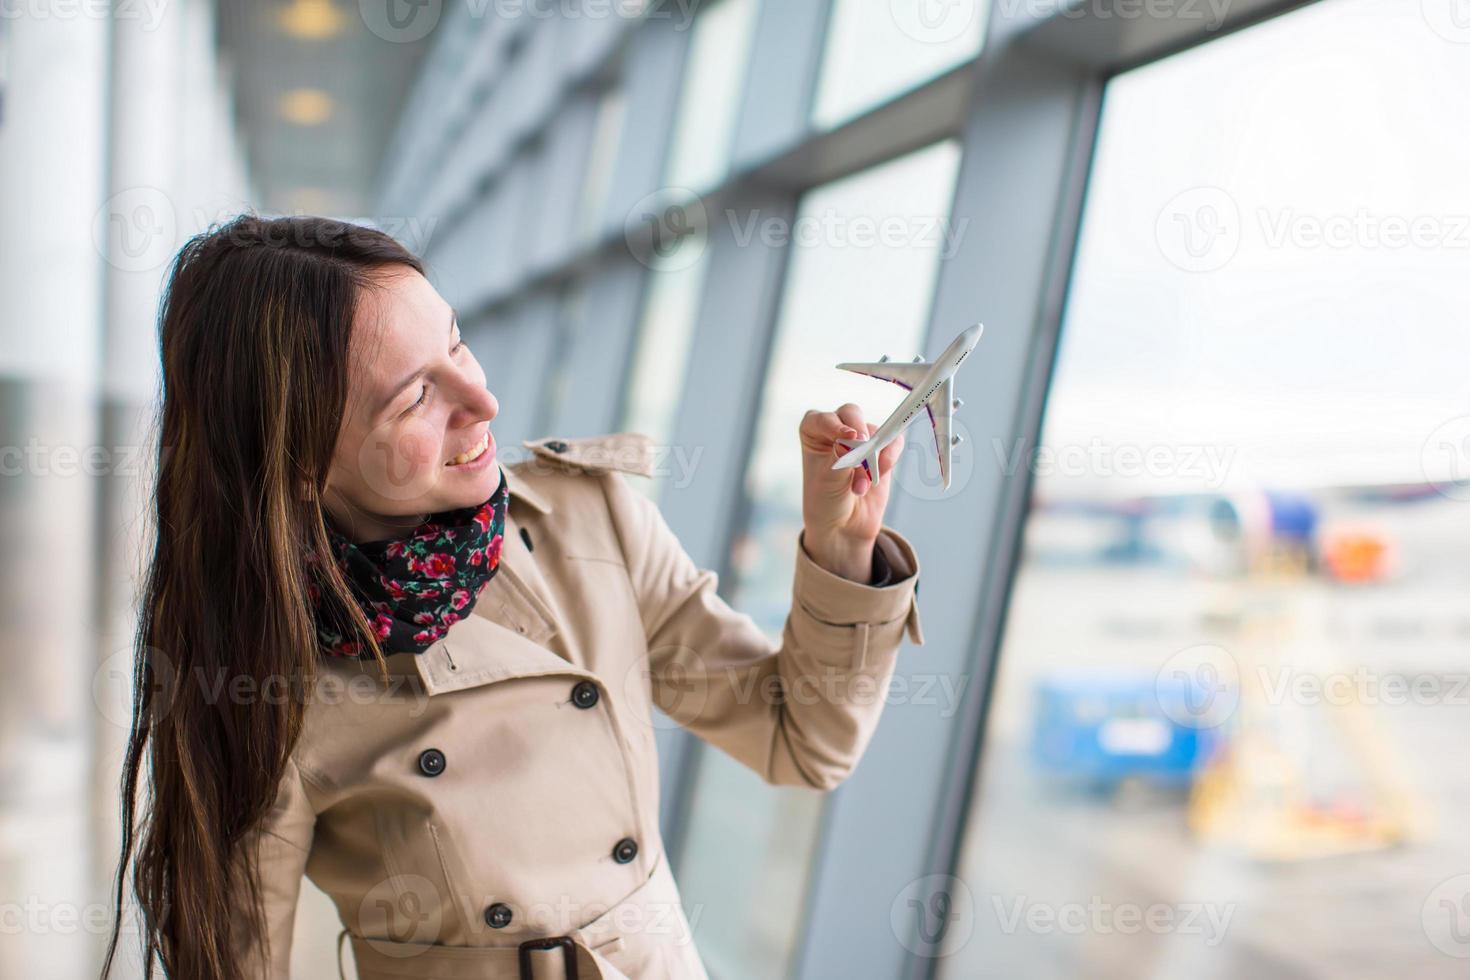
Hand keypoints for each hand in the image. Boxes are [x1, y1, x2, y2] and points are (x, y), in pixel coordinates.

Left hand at [798, 403, 904, 581]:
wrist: (844, 525)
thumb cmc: (826, 501)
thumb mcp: (828, 481)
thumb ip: (841, 458)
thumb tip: (853, 439)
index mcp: (814, 433)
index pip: (822, 419)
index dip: (835, 424)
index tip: (848, 437)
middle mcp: (836, 430)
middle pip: (851, 414)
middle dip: (859, 431)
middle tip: (864, 447)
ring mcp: (861, 439)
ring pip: (874, 431)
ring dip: (872, 458)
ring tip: (861, 486)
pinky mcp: (882, 450)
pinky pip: (893, 441)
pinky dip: (890, 456)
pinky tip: (880, 474)